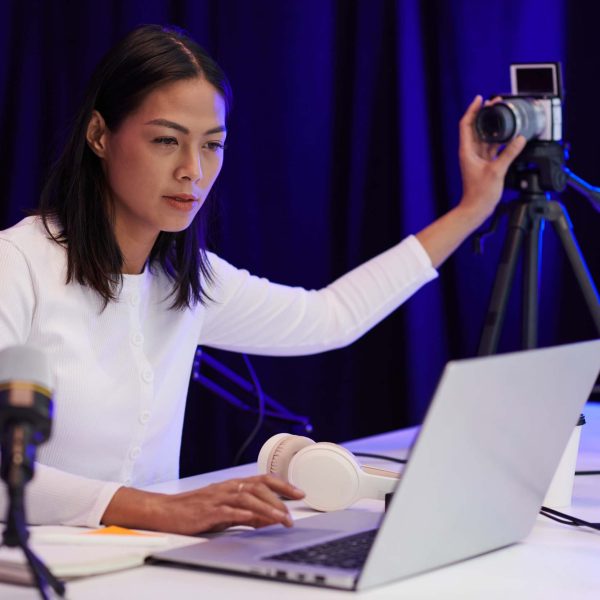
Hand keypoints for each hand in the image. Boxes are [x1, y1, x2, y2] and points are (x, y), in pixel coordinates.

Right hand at [101, 474, 304, 534]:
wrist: (165, 512)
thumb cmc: (194, 511)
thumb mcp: (224, 511)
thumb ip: (246, 514)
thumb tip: (268, 519)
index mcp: (231, 485)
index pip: (262, 479)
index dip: (282, 484)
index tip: (299, 492)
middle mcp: (227, 487)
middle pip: (258, 487)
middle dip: (279, 498)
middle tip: (293, 512)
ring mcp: (218, 498)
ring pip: (248, 497)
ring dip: (268, 508)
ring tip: (283, 519)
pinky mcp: (209, 511)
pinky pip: (231, 510)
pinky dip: (246, 514)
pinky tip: (257, 520)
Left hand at [457, 95, 526, 222]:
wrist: (476, 208)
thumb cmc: (480, 193)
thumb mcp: (496, 171)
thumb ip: (509, 154)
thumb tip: (520, 139)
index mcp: (467, 151)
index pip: (466, 124)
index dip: (473, 110)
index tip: (481, 99)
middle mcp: (470, 152)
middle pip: (475, 127)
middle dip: (484, 114)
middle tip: (495, 103)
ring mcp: (477, 157)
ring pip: (484, 136)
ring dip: (492, 125)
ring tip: (502, 113)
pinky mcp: (484, 163)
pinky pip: (492, 146)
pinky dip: (499, 139)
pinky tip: (508, 134)